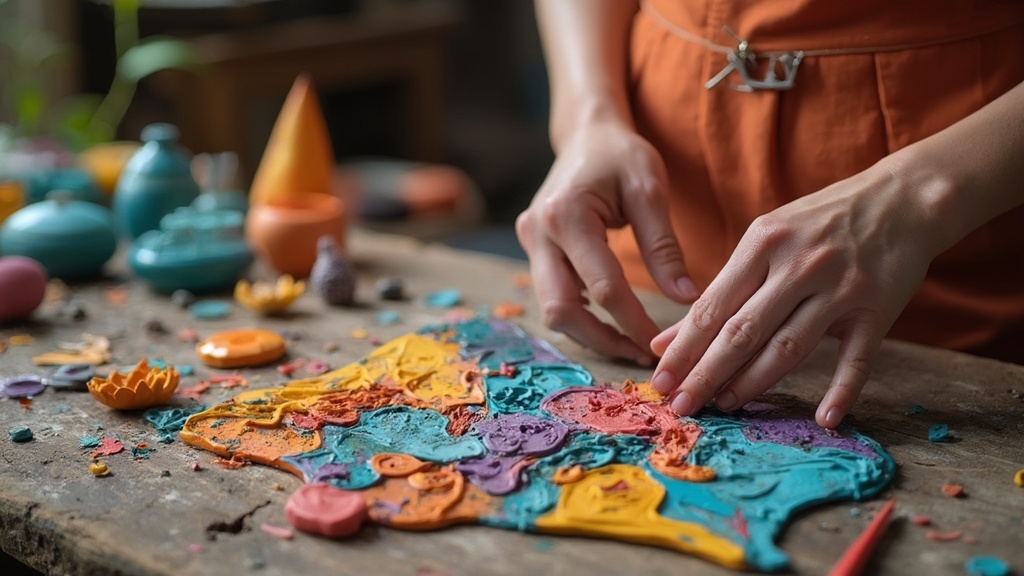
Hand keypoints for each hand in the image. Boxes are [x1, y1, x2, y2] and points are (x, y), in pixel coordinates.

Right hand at [516, 121, 697, 364]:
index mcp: (565, 216)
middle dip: (603, 339)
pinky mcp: (533, 251)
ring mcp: (528, 243)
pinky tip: (612, 322)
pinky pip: (554, 295)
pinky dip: (581, 315)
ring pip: (552, 309)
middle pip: (561, 310)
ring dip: (590, 333)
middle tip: (642, 355)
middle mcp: (536, 234)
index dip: (634, 321)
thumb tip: (687, 299)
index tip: (663, 343)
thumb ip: (664, 247)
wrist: (586, 134)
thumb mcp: (649, 191)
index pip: (602, 287)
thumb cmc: (621, 154)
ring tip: (631, 344)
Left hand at [650, 159, 940, 427]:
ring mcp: (840, 287)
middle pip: (743, 330)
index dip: (683, 348)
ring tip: (725, 406)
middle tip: (680, 406)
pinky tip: (825, 418)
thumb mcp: (764, 243)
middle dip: (706, 372)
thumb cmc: (819, 224)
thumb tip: (663, 341)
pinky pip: (857, 357)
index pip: (713, 306)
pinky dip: (842, 389)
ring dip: (754, 382)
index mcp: (763, 243)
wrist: (902, 199)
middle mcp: (799, 265)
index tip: (660, 380)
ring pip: (789, 346)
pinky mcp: (878, 309)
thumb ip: (719, 294)